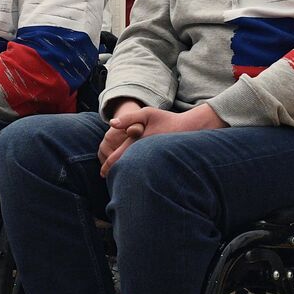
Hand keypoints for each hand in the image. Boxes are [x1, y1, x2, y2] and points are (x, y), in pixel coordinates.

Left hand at [99, 103, 225, 175]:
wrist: (190, 128)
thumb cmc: (166, 119)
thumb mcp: (146, 114)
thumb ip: (128, 118)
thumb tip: (111, 124)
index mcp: (137, 143)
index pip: (117, 159)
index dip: (108, 167)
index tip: (102, 173)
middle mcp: (145, 154)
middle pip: (125, 169)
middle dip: (115, 174)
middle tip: (106, 178)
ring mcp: (153, 161)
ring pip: (135, 172)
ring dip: (127, 175)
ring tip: (119, 179)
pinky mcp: (161, 164)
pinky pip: (146, 172)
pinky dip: (139, 174)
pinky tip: (136, 175)